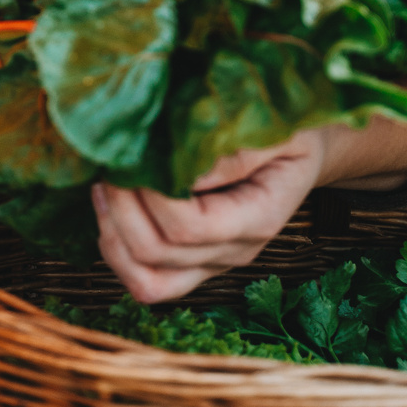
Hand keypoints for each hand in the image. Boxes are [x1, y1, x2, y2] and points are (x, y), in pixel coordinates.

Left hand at [95, 84, 406, 303]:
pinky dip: (116, 247)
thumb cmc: (287, 126)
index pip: (190, 227)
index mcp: (258, 217)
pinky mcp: (191, 261)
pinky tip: (110, 205)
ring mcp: (211, 263)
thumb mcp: (274, 126)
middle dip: (120, 208)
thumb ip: (232, 149)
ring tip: (105, 186)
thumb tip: (177, 168)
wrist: (301, 145)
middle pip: (158, 255)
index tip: (133, 154)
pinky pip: (146, 279)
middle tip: (109, 163)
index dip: (150, 195)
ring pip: (146, 280)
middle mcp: (234, 251)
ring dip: (113, 235)